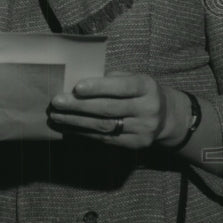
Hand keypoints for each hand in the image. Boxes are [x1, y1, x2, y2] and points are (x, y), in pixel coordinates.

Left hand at [47, 72, 188, 149]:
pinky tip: (68, 128)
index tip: (76, 87)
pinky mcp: (136, 144)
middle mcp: (148, 109)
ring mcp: (143, 129)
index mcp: (146, 87)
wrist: (166, 117)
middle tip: (56, 102)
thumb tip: (78, 84)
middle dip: (79, 106)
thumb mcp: (133, 78)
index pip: (121, 87)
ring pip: (105, 126)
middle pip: (109, 108)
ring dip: (76, 122)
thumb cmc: (139, 91)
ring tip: (56, 116)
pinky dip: (84, 133)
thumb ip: (112, 80)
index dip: (98, 87)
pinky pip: (106, 139)